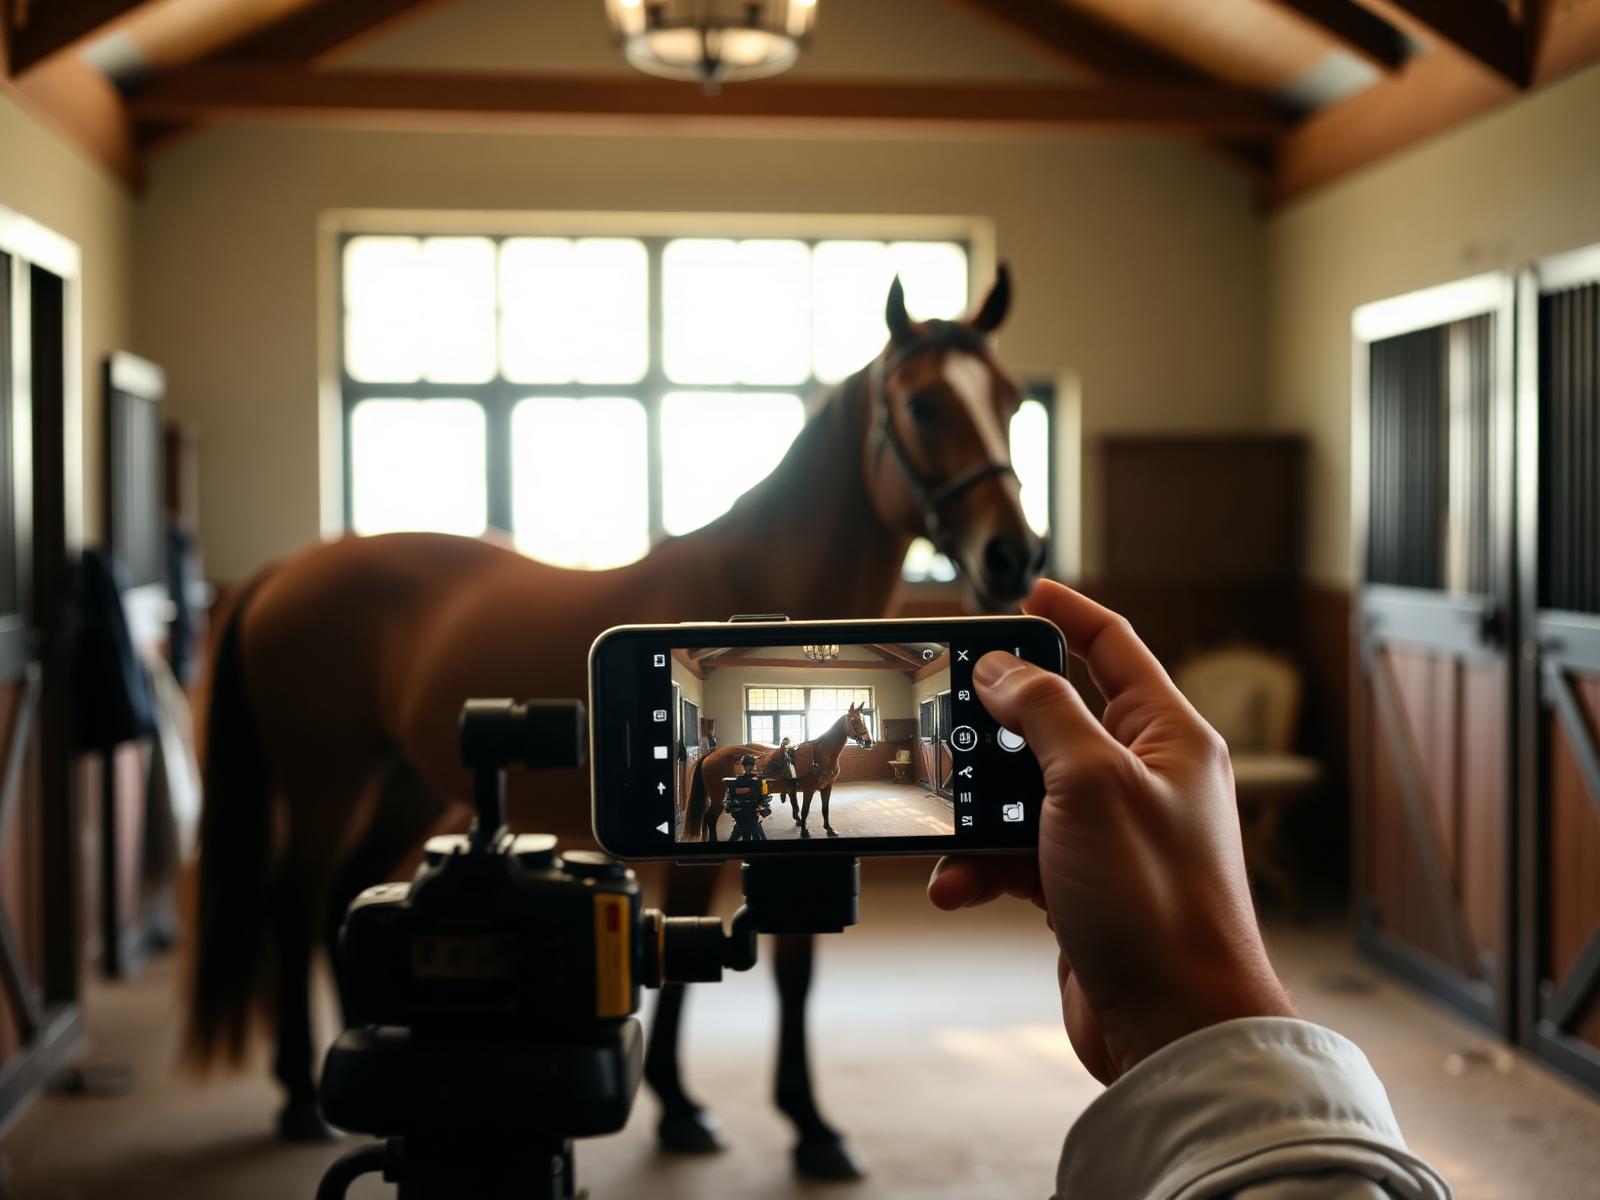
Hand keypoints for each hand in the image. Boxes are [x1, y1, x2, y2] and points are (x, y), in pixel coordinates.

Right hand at [929, 580, 1294, 1083]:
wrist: (1174, 1026)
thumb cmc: (1157, 902)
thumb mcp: (1092, 784)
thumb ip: (1044, 713)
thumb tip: (1003, 668)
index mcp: (1168, 738)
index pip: (1115, 648)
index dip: (1067, 614)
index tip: (1020, 591)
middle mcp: (1143, 780)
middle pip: (1056, 720)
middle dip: (996, 725)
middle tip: (946, 714)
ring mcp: (1111, 834)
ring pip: (1023, 793)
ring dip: (976, 812)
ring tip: (946, 827)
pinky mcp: (1080, 885)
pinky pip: (1015, 854)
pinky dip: (980, 865)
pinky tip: (957, 884)